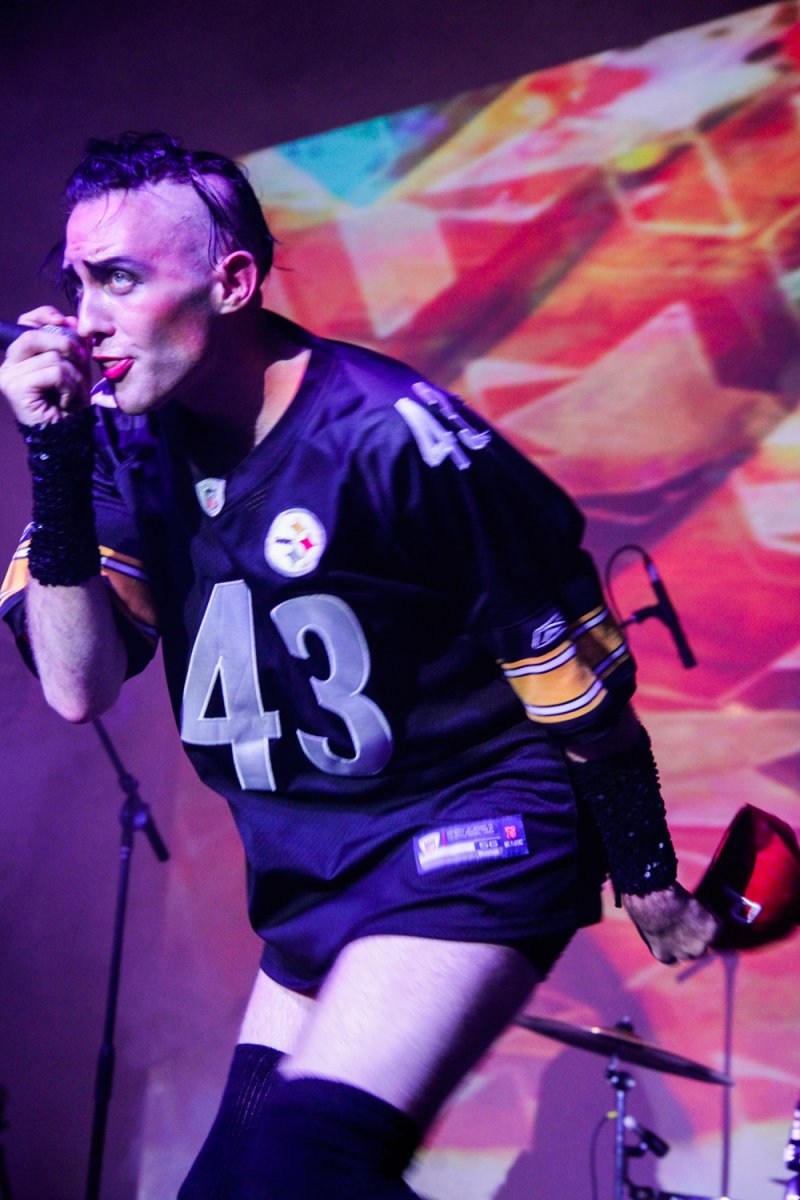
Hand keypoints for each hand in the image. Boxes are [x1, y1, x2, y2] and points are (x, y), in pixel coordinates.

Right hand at [0, 306, 89, 426]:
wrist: (66, 437)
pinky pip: (54, 372)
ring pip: (51, 357)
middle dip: (66, 344)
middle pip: (33, 335)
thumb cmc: (69, 404)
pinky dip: (69, 386)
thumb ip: (73, 343)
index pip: (25, 323)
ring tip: (75, 395)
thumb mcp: (76, 367)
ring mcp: (8, 376)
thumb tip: (73, 320)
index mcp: (20, 357)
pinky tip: (66, 402)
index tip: (67, 322)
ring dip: (74, 376)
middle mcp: (8, 365)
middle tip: (82, 361)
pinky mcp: (15, 388)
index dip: (45, 315)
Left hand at [622, 883, 718, 963]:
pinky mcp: (711, 931)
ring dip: (703, 924)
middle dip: (692, 936)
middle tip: (689, 918)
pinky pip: (716, 921)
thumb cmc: (642, 903)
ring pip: (707, 936)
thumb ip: (658, 931)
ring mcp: (699, 945)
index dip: (679, 942)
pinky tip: (699, 900)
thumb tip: (663, 924)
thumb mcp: (646, 923)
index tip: (678, 930)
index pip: (677, 955)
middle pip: (695, 949)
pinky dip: (710, 909)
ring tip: (691, 907)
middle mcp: (683, 955)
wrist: (652, 896)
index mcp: (664, 955)